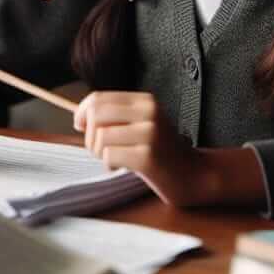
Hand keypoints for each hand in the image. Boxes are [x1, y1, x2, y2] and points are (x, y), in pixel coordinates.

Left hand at [73, 91, 216, 205]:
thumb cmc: (161, 151)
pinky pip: (109, 156)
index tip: (80, 126)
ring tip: (115, 158)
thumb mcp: (141, 124)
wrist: (195, 175)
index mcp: (145, 101)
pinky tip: (123, 167)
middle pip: (95, 115)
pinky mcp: (147, 156)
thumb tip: (79, 118)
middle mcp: (148, 112)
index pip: (98, 98)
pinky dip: (110, 164)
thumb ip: (115, 116)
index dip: (82, 112)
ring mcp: (149, 134)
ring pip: (100, 137)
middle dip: (89, 135)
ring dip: (100, 152)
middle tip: (100, 148)